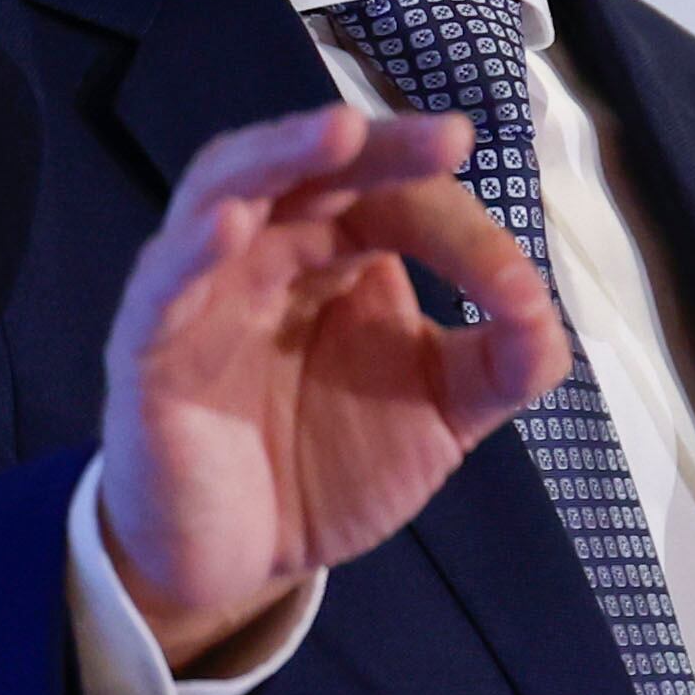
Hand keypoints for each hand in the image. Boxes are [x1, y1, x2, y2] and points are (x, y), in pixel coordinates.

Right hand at [98, 107, 572, 666]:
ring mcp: (204, 290)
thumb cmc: (331, 465)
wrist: (246, 561)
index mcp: (341, 252)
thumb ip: (503, 364)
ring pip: (226, 189)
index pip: (398, 200)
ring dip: (279, 156)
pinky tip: (230, 226)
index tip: (515, 290)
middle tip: (447, 136)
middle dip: (380, 145)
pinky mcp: (149, 350)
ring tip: (337, 133)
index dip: (462, 231)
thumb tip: (546, 312)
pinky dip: (192, 249)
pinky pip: (161, 286)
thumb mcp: (441, 412)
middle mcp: (271, 252)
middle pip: (315, 167)